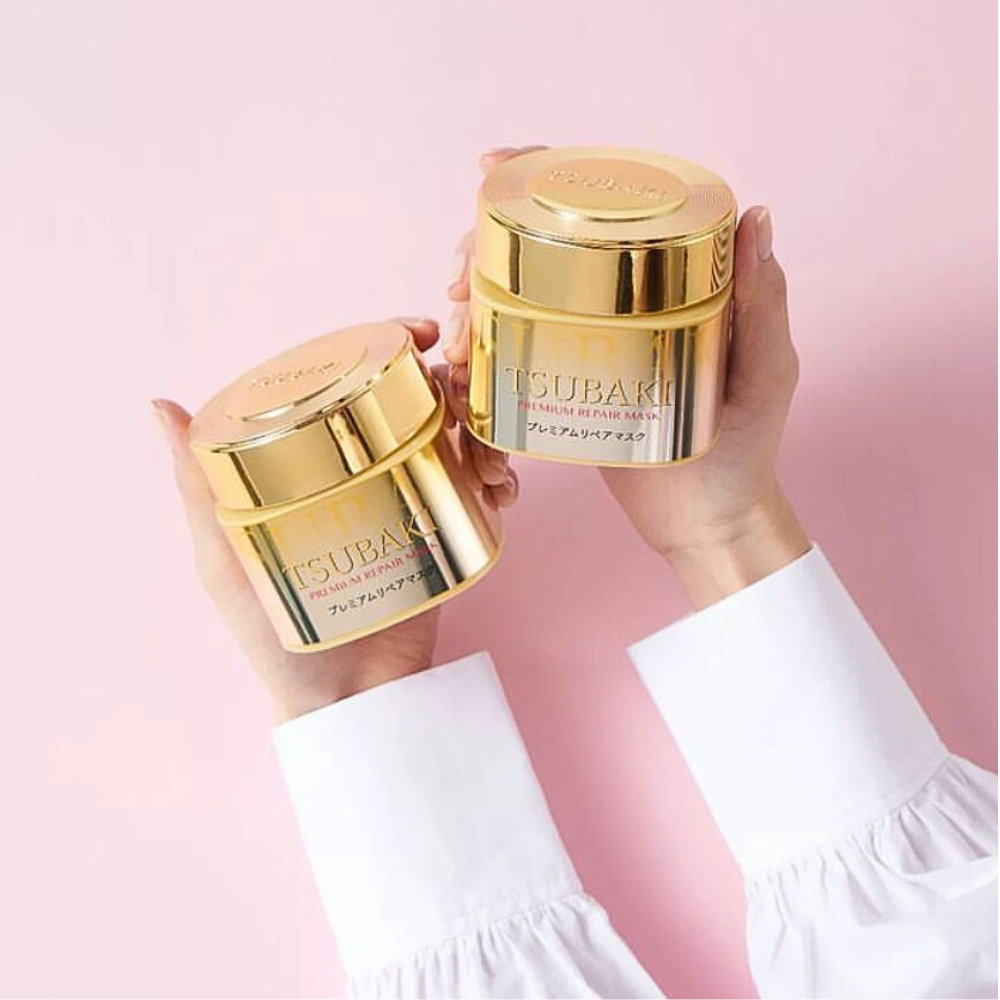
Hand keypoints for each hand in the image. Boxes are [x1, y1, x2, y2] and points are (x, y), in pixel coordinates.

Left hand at [154, 318, 518, 722]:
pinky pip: (479, 491)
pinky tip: (501, 488)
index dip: (386, 346)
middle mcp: (364, 474)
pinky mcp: (444, 537)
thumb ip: (198, 490)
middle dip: (454, 383)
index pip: (351, 385)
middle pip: (416, 402)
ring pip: (458, 439)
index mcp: (315, 467)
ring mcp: (408, 502)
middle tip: (465, 388)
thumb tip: (160, 405)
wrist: (345, 704)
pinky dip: (497, 477)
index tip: (418, 333)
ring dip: (483, 429)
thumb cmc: (274, 639)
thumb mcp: (224, 560)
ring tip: (489, 459)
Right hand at [446, 147, 808, 608]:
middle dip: (483, 247)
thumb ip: (761, 302)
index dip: (544, 174)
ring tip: (460, 340)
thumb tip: (755, 214)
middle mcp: (625, 298)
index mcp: (671, 278)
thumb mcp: (765, 372)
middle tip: (458, 284)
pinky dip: (483, 353)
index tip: (490, 168)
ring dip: (474, 303)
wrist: (707, 523)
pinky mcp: (569, 383)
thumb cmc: (749, 448)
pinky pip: (517, 352)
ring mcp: (592, 340)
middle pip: (542, 245)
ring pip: (518, 295)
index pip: (607, 206)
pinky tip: (464, 367)